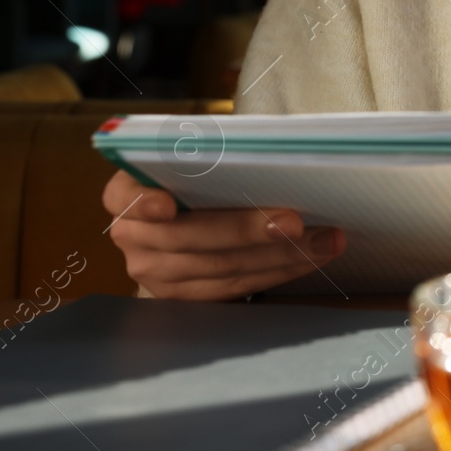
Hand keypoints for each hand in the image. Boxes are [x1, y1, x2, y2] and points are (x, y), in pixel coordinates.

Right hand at [102, 169, 345, 300]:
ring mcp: (154, 272)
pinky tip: (312, 257)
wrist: (193, 209)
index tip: (167, 205)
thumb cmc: (200, 173)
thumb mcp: (195, 156)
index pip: (125, 198)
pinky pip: (235, 288)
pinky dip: (279, 271)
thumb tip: (261, 153)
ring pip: (222, 267)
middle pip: (191, 238)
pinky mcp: (183, 297)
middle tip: (295, 222)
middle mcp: (132, 236)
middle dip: (249, 231)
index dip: (145, 203)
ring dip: (281, 255)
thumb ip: (210, 157)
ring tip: (325, 239)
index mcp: (125, 193)